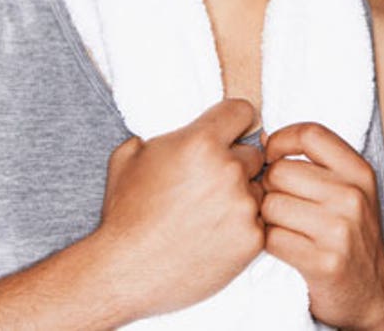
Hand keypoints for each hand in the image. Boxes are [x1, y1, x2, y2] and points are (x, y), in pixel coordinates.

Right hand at [96, 99, 265, 319]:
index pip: (242, 111)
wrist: (124, 273)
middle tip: (207, 185)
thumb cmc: (124, 216)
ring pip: (258, 188)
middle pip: (253, 153)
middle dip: (234, 165)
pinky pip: (259, 221)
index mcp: (201, 142)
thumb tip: (179, 130)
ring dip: (241, 197)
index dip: (234, 122)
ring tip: (207, 214)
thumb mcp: (129, 157)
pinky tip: (214, 235)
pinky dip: (242, 226)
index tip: (230, 133)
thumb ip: (162, 134)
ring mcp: (244, 205)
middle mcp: (229, 169)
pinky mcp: (253, 238)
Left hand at [261, 122, 383, 328]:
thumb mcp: (351, 191)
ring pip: (270, 205)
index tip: (271, 157)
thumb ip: (317, 164)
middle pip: (280, 171)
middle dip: (268, 187)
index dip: (280, 141)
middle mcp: (353, 196)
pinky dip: (268, 244)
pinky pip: (271, 239)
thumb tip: (265, 139)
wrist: (374, 293)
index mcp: (360, 172)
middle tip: (277, 204)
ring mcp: (340, 230)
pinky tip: (284, 247)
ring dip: (265, 219)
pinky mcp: (323, 261)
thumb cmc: (353, 237)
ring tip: (281, 227)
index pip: (310, 134)